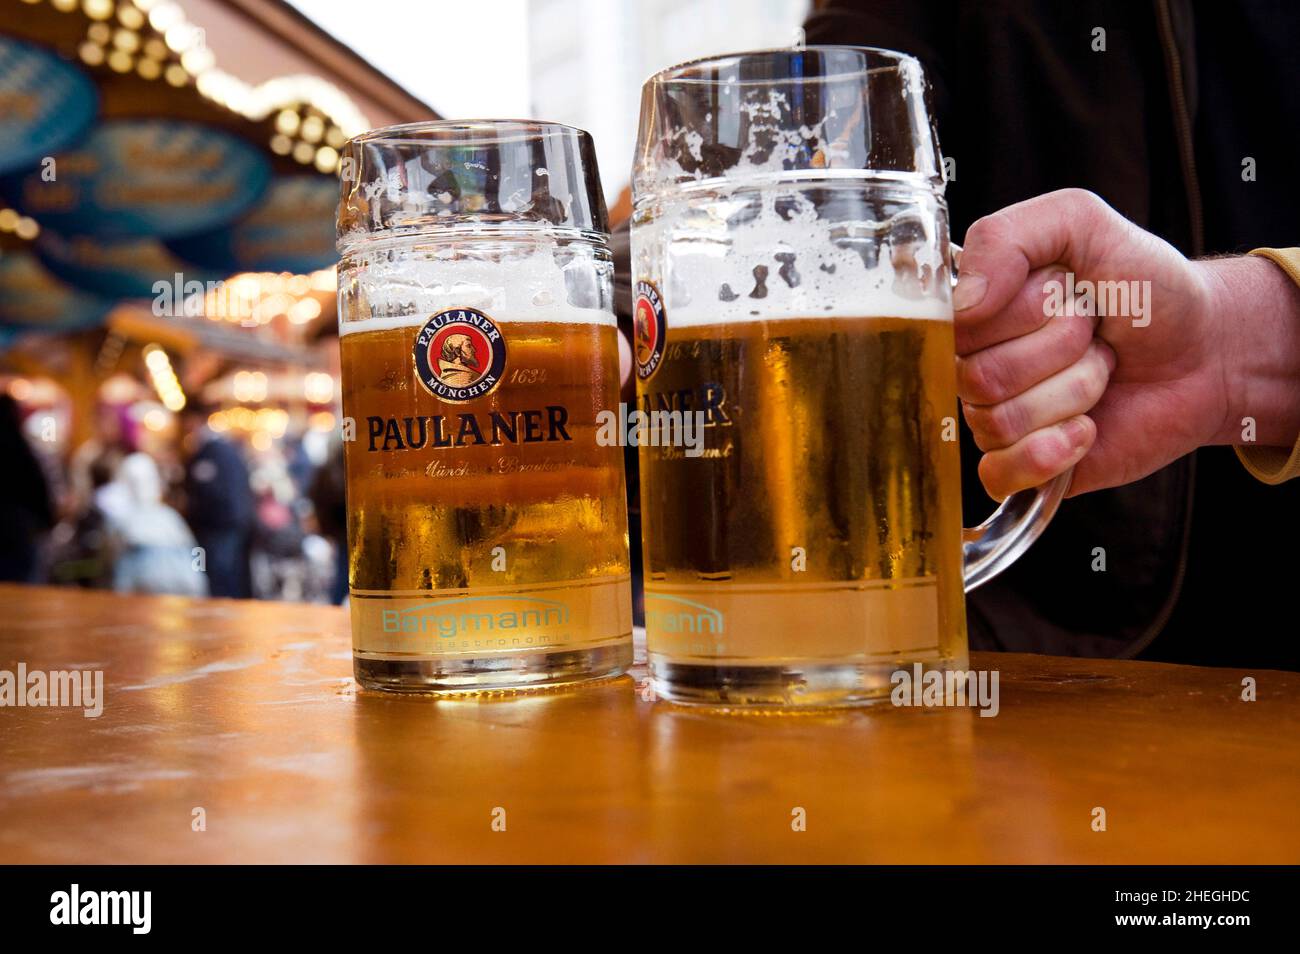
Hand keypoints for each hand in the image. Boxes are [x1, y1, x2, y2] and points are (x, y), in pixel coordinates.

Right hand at [952, 188, 1299, 498]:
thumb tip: (961, 305)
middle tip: (1094, 333)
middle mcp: (975, 363)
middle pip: (981, 377)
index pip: (961, 325)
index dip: (1026, 310)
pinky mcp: (1021, 465)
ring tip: (1100, 371)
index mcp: (977, 309)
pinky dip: (1052, 452)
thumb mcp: (1081, 223)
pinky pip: (1000, 473)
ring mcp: (996, 417)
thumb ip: (1006, 238)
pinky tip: (1086, 429)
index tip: (1068, 292)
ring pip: (1000, 422)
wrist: (1207, 349)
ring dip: (1074, 392)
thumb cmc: (1144, 287)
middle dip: (1060, 350)